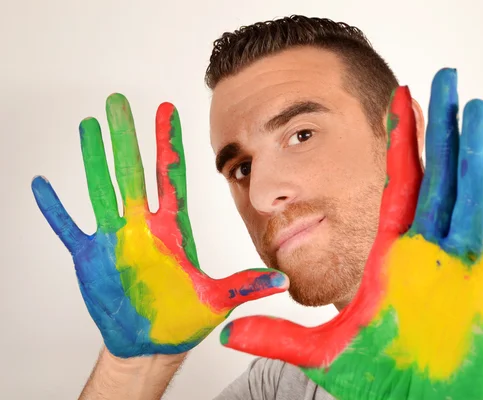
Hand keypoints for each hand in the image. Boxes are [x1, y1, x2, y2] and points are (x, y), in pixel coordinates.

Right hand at [31, 94, 287, 357]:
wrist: (151, 345)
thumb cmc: (183, 320)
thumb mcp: (217, 299)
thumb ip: (245, 286)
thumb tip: (281, 281)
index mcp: (172, 228)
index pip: (170, 175)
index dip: (168, 143)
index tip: (166, 110)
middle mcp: (142, 226)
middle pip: (133, 171)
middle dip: (127, 135)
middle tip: (119, 101)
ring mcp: (115, 239)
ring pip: (102, 188)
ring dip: (94, 158)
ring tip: (88, 126)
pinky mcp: (91, 258)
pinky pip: (69, 227)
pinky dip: (56, 209)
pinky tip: (44, 186)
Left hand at [219, 69, 482, 398]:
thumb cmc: (381, 384)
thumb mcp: (322, 353)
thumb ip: (279, 337)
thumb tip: (229, 333)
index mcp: (391, 258)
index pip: (396, 186)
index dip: (399, 144)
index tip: (398, 104)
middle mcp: (426, 255)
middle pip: (435, 179)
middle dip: (439, 129)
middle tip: (445, 82)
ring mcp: (456, 270)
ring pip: (467, 198)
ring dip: (472, 153)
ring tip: (474, 110)